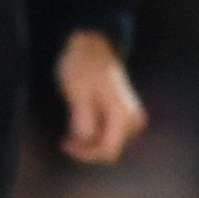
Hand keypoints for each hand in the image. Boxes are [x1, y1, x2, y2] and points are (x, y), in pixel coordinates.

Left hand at [56, 30, 146, 164]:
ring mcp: (130, 115)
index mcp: (123, 114)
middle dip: (87, 149)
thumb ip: (83, 121)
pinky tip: (79, 126)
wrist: (91, 43)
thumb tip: (84, 141)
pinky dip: (93, 133)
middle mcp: (133, 118)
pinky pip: (109, 132)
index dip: (85, 153)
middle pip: (110, 148)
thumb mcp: (78, 94)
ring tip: (70, 133)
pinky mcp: (123, 111)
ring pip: (109, 142)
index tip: (66, 144)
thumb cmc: (83, 65)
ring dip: (89, 142)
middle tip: (65, 140)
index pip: (108, 151)